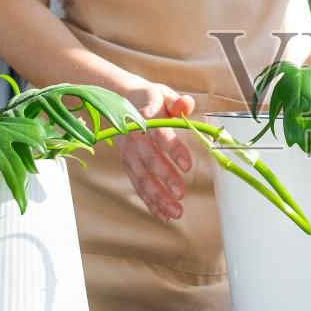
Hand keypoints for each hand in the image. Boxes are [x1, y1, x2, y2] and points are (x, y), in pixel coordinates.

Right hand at [116, 80, 196, 221]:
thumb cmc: (151, 100)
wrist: (121, 101)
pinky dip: (150, 202)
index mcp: (146, 118)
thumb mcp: (164, 94)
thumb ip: (178, 102)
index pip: (161, 134)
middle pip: (150, 160)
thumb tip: (187, 104)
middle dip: (165, 178)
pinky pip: (138, 186)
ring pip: (142, 178)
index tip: (188, 166)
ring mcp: (128, 153)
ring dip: (158, 197)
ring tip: (176, 212)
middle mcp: (134, 137)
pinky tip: (163, 216)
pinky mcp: (127, 165)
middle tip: (182, 194)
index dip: (174, 150)